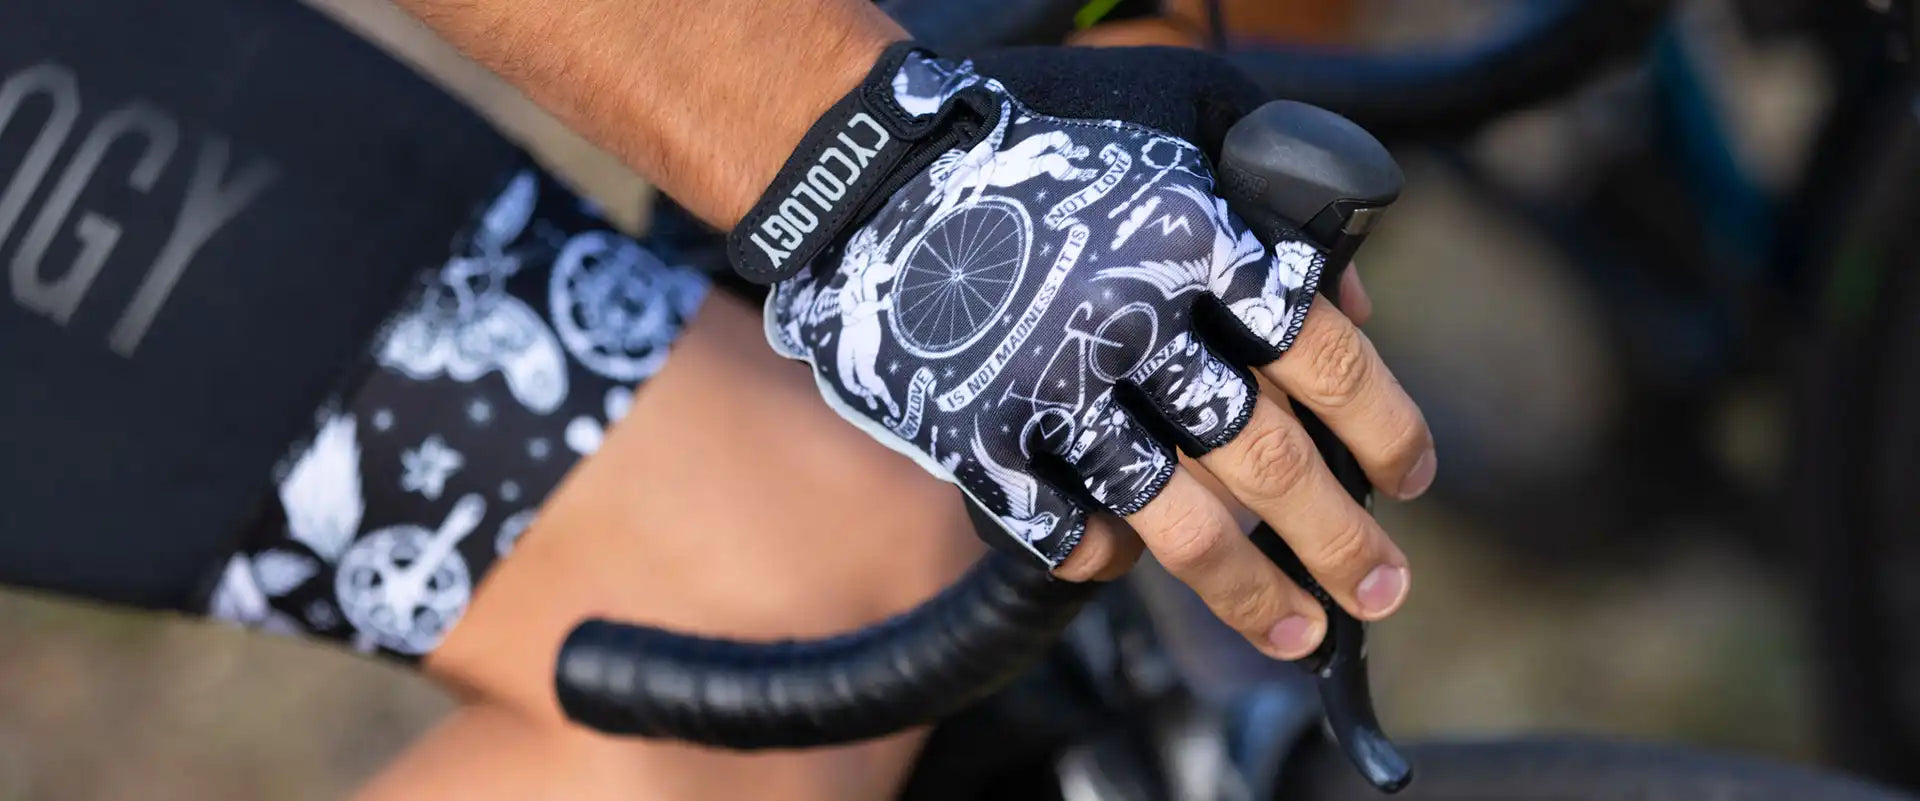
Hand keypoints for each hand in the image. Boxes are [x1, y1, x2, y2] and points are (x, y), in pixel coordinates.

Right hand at [763, 46, 1433, 660]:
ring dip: (1248, 591)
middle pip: (1268, 460)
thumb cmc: (1035, 136)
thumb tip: (1348, 309)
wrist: (866, 170)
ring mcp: (1051, 392)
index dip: (1385, 426)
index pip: (1323, 357)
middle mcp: (1132, 324)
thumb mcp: (1180, 114)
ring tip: (1298, 632)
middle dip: (1340, 541)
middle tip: (1384, 591)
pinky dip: (1109, 557)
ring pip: (1178, 523)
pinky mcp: (978, 440)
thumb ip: (1276, 194)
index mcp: (1192, 237)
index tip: (1412, 477)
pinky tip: (1136, 564)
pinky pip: (1066, 531)